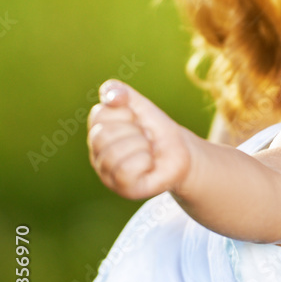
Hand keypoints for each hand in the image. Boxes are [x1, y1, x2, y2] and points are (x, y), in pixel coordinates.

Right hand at [87, 80, 191, 199]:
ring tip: (148, 151)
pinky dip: (144, 163)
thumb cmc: (157, 130)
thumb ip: (121, 93)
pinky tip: (149, 164)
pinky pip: (125, 171)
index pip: (99, 114)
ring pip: (114, 153)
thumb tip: (110, 95)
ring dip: (141, 147)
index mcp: (98, 132)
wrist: (181, 151)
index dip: (126, 113)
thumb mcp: (140, 106)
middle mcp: (97, 154)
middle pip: (102, 135)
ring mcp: (107, 173)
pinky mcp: (122, 188)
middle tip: (145, 137)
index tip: (138, 120)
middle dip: (133, 131)